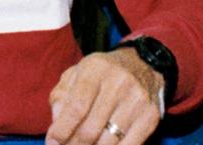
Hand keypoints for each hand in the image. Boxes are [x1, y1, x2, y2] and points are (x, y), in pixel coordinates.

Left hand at [48, 49, 164, 144]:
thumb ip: (62, 96)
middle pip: (91, 129)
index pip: (77, 107)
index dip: (62, 130)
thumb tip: (57, 124)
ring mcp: (137, 100)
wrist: (142, 65)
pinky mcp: (150, 117)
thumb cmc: (101, 74)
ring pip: (108, 141)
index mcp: (95, 69)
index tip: (52, 143)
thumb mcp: (77, 74)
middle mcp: (119, 83)